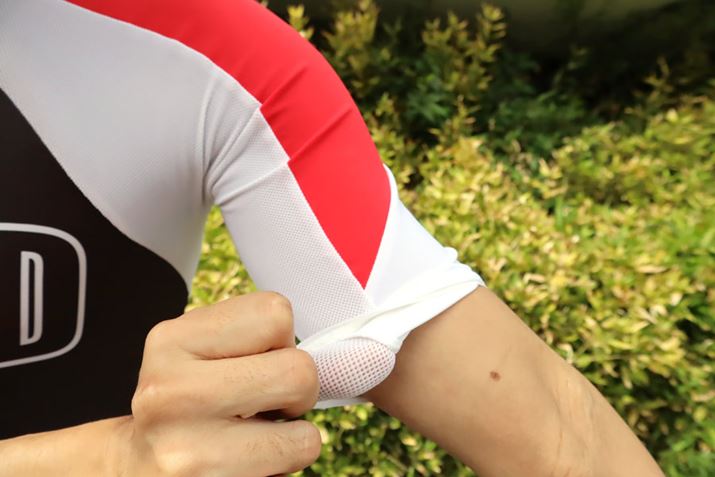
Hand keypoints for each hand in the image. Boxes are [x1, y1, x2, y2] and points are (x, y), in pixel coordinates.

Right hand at [114, 292, 321, 476]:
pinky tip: (243, 466)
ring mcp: (185, 454)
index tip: (255, 362)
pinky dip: (280, 471)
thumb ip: (252, 336)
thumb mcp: (198, 351)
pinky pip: (290, 475)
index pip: (276, 312)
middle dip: (297, 391)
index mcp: (171, 341)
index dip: (281, 340)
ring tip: (253, 439)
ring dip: (293, 441)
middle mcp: (170, 394)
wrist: (135, 470)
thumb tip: (341, 356)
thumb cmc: (187, 403)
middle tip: (265, 405)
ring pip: (306, 438)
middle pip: (299, 371)